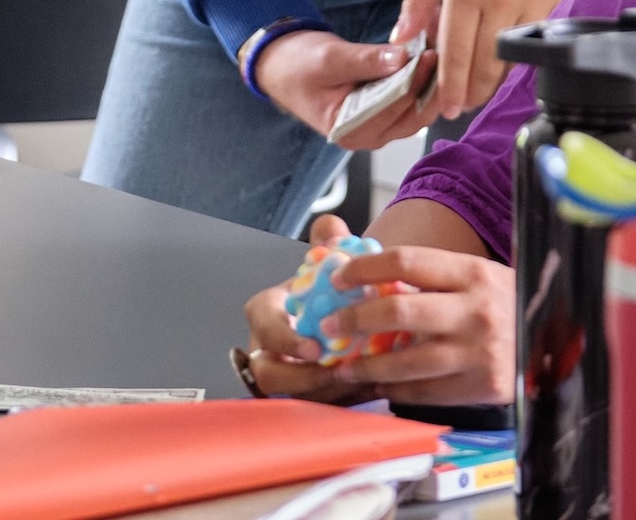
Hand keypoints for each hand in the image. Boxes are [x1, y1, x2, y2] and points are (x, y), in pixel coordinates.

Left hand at [241, 214, 516, 404]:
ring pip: (408, 361)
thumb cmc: (504, 305)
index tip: (339, 276)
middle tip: (330, 324)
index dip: (364, 268)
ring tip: (345, 365)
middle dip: (355, 319)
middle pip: (400, 310)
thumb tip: (362, 266)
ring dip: (368, 365)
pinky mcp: (484, 386)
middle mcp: (477, 310)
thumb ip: (427, 274)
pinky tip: (381, 385)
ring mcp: (481, 351)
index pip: (406, 261)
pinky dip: (398, 390)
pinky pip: (428, 391)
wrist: (556, 341)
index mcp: (471, 272)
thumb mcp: (474, 275)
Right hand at [241, 216, 380, 403]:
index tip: (313, 347)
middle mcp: (271, 349)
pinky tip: (373, 386)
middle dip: (301, 379)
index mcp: (269, 314)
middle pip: (268, 375)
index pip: (262, 326)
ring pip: (296, 396)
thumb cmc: (327, 289)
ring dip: (330, 392)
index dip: (284, 340)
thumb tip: (332, 228)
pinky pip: (319, 407)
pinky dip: (346, 399)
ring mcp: (288, 376)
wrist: (338, 312)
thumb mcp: (327, 263)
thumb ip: (327, 243)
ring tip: (365, 380)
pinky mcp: (309, 396)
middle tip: (337, 371)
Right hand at [253, 31, 435, 147]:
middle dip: (429, 83)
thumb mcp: (330, 58)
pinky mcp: (382, 114)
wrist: (281, 66)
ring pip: (416, 110)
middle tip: (444, 50)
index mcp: (350, 129)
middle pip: (412, 114)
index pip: (394, 107)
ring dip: (428, 82)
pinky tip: (427, 58)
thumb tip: (402, 58)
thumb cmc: (297, 65)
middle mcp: (367, 136)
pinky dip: (419, 81)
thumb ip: (366, 61)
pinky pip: (409, 101)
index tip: (432, 53)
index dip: (415, 80)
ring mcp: (377, 127)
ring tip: (439, 51)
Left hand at [393, 0, 578, 116]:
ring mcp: (534, 2)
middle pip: (487, 68)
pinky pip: (537, 39)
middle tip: (459, 105)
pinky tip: (504, 55)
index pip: (455, 54)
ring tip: (477, 85)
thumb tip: (402, 38)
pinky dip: (519, 53)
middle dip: (471, 94)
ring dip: (495, 79)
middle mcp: (501, 1)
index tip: (443, 109)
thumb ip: (418, 0)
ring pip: (514, 59)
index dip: (449, 88)